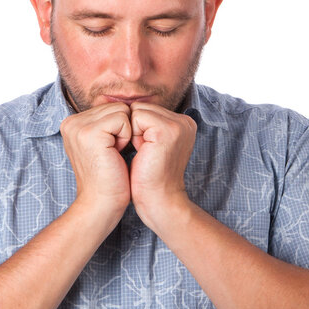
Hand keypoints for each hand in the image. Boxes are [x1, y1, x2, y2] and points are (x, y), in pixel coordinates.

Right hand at [60, 102, 131, 223]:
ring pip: (121, 111)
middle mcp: (71, 122)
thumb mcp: (103, 146)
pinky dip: (126, 136)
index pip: (109, 108)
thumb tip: (126, 106)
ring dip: (126, 133)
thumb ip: (106, 124)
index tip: (110, 152)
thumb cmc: (108, 179)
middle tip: (112, 154)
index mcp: (72, 124)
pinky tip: (116, 154)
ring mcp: (78, 127)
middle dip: (123, 130)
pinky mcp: (90, 133)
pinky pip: (123, 119)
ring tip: (113, 154)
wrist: (101, 205)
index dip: (119, 129)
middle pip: (116, 107)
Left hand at [129, 102, 196, 230]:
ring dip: (133, 132)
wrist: (158, 202)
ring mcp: (178, 125)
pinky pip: (135, 117)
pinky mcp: (166, 130)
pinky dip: (131, 134)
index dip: (138, 130)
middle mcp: (185, 121)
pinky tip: (142, 152)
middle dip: (135, 129)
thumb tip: (123, 106)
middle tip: (145, 153)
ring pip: (137, 110)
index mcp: (184, 124)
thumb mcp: (150, 145)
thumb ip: (147, 125)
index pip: (147, 109)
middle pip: (142, 107)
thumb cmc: (148, 178)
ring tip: (145, 153)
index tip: (147, 151)